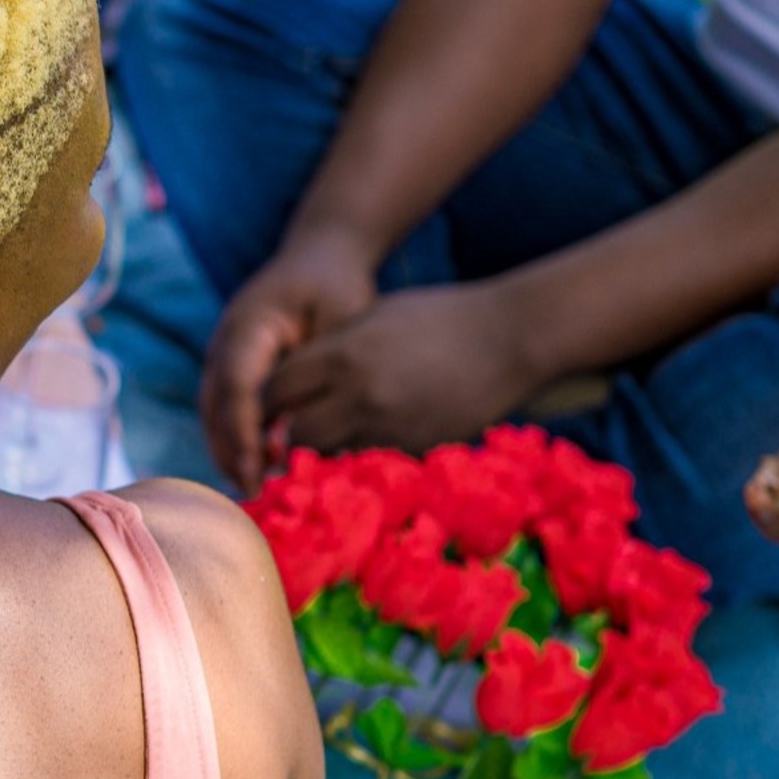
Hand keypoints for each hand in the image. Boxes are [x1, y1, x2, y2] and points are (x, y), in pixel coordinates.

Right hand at [200, 236, 377, 492]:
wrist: (320, 254)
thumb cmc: (338, 286)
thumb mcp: (341, 322)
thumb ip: (320, 372)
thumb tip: (297, 428)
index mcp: (249, 324)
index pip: (237, 384)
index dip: (244, 429)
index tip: (260, 467)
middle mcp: (224, 340)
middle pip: (213, 403)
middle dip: (229, 449)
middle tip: (254, 491)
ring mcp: (221, 353)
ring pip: (211, 410)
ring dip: (227, 449)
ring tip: (251, 488)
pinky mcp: (231, 366)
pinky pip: (224, 408)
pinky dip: (233, 438)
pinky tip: (253, 466)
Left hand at [259, 282, 541, 459]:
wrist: (513, 338)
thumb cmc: (441, 316)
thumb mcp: (374, 316)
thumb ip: (330, 348)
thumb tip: (291, 379)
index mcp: (342, 356)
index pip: (275, 390)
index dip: (265, 399)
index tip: (265, 404)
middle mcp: (359, 396)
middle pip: (293, 432)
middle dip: (284, 432)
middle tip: (284, 430)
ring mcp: (389, 428)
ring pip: (329, 455)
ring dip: (320, 449)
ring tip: (321, 440)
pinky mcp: (416, 449)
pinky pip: (369, 461)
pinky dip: (358, 456)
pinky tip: (363, 444)